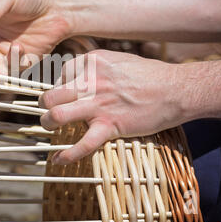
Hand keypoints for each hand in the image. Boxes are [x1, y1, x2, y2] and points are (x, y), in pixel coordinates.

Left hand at [39, 49, 187, 164]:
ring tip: (50, 128)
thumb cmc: (150, 75)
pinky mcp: (110, 125)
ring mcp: (99, 104)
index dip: (59, 87)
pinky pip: (83, 144)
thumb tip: (77, 79)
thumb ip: (96, 68)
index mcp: (92, 63)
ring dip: (47, 125)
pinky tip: (57, 160)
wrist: (176, 90)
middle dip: (44, 106)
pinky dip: (67, 155)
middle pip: (50, 96)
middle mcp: (91, 82)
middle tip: (49, 112)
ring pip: (56, 116)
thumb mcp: (118, 61)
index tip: (66, 96)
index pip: (60, 75)